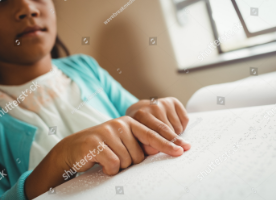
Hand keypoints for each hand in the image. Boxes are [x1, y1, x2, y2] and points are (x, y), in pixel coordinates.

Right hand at [25, 116, 183, 199]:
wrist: (73, 149)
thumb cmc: (102, 147)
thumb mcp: (123, 143)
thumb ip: (140, 144)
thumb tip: (159, 149)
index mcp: (129, 123)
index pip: (153, 134)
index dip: (169, 143)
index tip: (182, 150)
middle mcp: (120, 124)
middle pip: (139, 155)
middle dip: (130, 162)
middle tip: (116, 156)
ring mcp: (107, 132)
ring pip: (127, 161)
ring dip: (119, 166)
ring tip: (107, 158)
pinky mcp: (96, 143)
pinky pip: (114, 164)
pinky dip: (109, 169)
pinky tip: (101, 163)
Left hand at [126, 97, 190, 154]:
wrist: (139, 109)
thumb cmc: (138, 127)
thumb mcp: (136, 137)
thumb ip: (144, 146)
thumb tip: (156, 151)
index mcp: (140, 115)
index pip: (155, 134)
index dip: (166, 145)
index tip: (178, 152)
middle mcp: (153, 106)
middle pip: (168, 130)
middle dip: (175, 142)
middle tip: (182, 150)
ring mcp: (163, 102)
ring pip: (177, 126)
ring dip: (176, 134)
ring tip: (168, 134)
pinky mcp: (173, 101)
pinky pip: (184, 119)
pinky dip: (182, 126)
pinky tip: (173, 126)